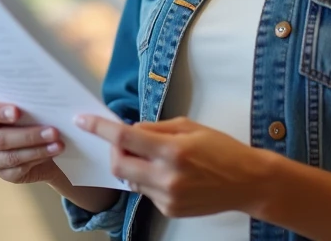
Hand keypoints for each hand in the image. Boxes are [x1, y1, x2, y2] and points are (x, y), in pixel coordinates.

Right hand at [0, 101, 68, 184]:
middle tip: (53, 131)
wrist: (40, 140)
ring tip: (58, 144)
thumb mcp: (27, 105)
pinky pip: (18, 170)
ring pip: (10, 157)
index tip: (17, 111)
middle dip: (28, 136)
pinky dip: (37, 160)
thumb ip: (28, 102)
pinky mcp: (3, 174)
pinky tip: (51, 154)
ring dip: (37, 150)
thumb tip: (46, 104)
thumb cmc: (30, 115)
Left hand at [76, 114, 271, 218]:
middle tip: (125, 141)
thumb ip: (155, 128)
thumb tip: (128, 130)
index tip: (82, 120)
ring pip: (130, 180)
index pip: (124, 137)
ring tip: (155, 157)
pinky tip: (168, 174)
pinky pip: (145, 192)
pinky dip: (147, 179)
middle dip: (114, 151)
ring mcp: (167, 197)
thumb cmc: (221, 149)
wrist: (248, 182)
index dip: (99, 128)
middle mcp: (167, 177)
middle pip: (119, 165)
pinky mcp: (169, 210)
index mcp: (172, 150)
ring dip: (133, 165)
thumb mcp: (189, 126)